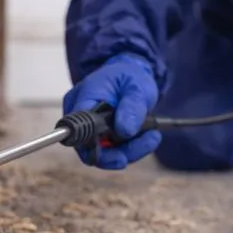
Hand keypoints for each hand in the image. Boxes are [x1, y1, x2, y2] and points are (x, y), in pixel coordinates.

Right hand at [62, 54, 161, 169]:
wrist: (131, 76)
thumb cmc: (130, 77)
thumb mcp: (137, 87)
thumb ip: (132, 107)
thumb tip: (125, 131)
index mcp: (84, 96)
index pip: (79, 128)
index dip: (96, 146)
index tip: (121, 155)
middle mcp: (79, 114)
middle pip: (89, 148)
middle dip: (120, 152)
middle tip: (149, 141)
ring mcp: (87, 126)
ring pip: (102, 153)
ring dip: (129, 150)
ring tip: (152, 136)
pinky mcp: (98, 135)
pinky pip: (110, 151)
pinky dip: (129, 148)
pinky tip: (147, 137)